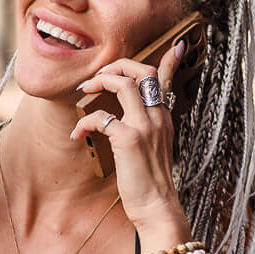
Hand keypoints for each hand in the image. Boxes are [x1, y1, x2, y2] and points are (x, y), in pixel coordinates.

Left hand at [70, 41, 189, 240]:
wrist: (157, 207)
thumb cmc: (150, 182)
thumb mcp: (153, 150)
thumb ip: (146, 130)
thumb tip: (126, 124)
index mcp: (164, 118)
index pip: (167, 80)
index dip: (170, 61)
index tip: (177, 46)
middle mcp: (158, 117)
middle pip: (143, 72)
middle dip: (117, 66)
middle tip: (97, 77)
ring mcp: (146, 127)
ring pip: (125, 85)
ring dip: (100, 82)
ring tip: (84, 91)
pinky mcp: (130, 140)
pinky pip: (102, 118)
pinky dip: (85, 123)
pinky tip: (78, 135)